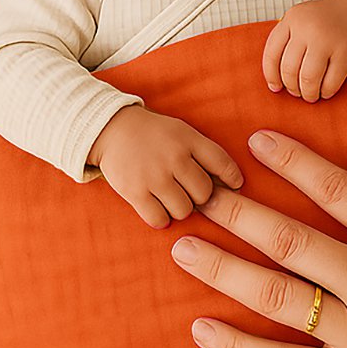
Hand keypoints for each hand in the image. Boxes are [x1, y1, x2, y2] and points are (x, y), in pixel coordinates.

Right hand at [88, 105, 242, 228]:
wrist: (112, 128)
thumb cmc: (154, 135)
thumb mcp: (182, 132)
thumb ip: (203, 152)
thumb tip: (230, 182)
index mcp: (189, 140)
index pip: (222, 163)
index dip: (232, 179)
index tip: (234, 186)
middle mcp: (174, 158)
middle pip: (205, 193)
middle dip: (201, 197)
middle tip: (190, 192)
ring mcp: (154, 176)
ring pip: (184, 210)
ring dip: (180, 209)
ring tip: (172, 199)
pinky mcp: (134, 191)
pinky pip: (159, 219)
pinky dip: (161, 219)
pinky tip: (158, 209)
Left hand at [262, 0, 346, 101]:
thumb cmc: (334, 22)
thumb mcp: (307, 21)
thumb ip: (291, 41)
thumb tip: (275, 81)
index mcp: (294, 17)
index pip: (272, 52)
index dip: (271, 75)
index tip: (276, 87)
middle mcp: (308, 26)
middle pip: (289, 68)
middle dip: (292, 87)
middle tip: (298, 92)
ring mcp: (328, 38)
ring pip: (307, 78)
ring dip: (308, 93)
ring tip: (312, 95)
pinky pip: (330, 82)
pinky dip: (326, 92)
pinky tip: (327, 91)